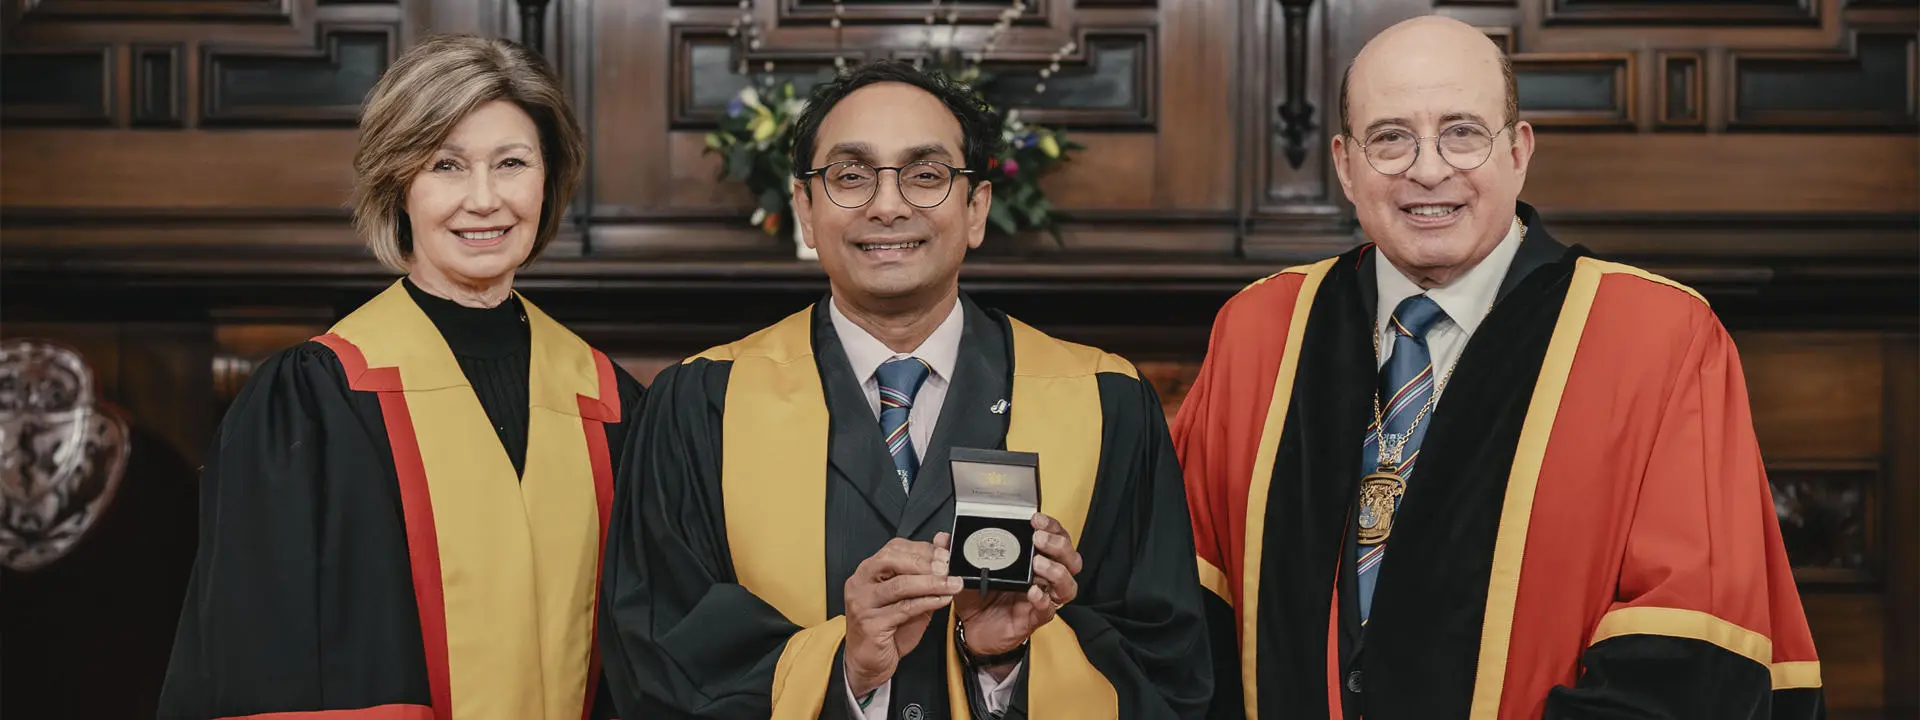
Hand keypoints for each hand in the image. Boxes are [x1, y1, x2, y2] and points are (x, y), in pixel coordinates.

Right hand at [843, 534, 962, 696]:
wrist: (868, 662)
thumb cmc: (887, 629)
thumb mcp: (908, 596)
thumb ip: (924, 573)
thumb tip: (942, 545)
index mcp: (867, 571)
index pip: (893, 548)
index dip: (922, 548)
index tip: (945, 553)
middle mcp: (860, 584)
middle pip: (892, 561)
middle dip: (924, 562)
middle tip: (948, 567)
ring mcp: (863, 604)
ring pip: (900, 585)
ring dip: (931, 583)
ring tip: (952, 584)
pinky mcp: (871, 624)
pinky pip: (904, 608)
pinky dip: (928, 602)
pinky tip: (943, 599)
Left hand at [953, 513, 1082, 662]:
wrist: (974, 630)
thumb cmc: (977, 597)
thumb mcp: (966, 571)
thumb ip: (956, 553)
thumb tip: (943, 538)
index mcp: (1031, 559)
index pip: (1054, 537)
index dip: (1051, 526)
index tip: (1035, 519)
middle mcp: (1043, 577)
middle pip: (1070, 558)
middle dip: (1058, 544)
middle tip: (1038, 539)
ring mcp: (1043, 598)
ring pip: (1068, 583)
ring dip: (1056, 571)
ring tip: (1038, 564)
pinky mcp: (1036, 618)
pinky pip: (1049, 609)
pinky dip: (1043, 599)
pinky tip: (1033, 592)